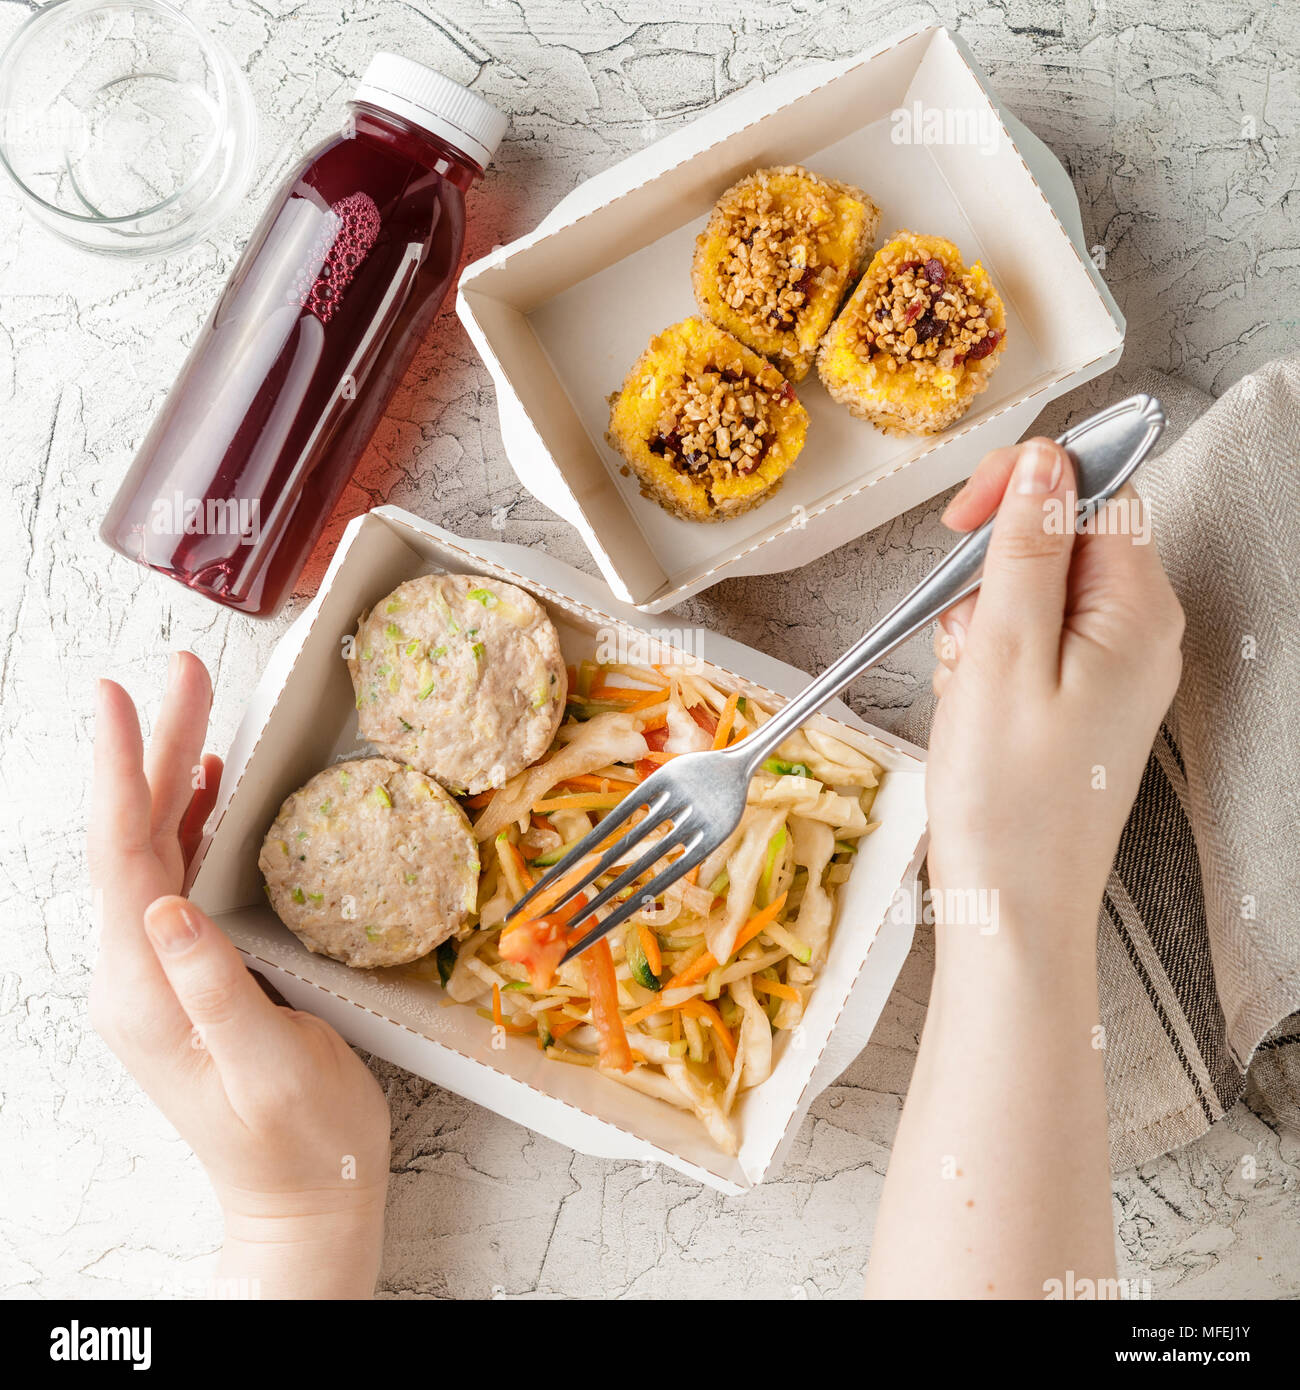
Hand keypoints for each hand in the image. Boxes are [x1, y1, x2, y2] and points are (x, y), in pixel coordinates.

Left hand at [88, 652, 391, 1298]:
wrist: (302, 1203)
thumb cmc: (300, 1145)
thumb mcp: (268, 1070)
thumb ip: (216, 988)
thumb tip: (169, 907)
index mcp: (144, 992)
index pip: (122, 860)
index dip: (122, 774)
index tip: (119, 699)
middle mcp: (137, 975)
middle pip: (135, 841)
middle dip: (153, 751)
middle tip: (184, 674)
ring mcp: (159, 974)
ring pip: (154, 852)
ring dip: (171, 776)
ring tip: (197, 708)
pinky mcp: (189, 975)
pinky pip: (178, 878)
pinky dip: (189, 822)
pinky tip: (206, 790)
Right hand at [865, 437, 1183, 1298]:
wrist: (1012, 904)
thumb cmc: (1010, 798)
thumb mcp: (1004, 653)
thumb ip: (1025, 549)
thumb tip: (1044, 463)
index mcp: (1137, 610)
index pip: (1094, 491)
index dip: (1024, 488)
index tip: (962, 521)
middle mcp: (1136, 633)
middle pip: (1054, 543)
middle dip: (988, 577)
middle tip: (966, 640)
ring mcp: (1107, 670)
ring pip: (1026, 595)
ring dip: (977, 627)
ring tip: (967, 690)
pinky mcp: (1075, 701)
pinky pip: (1022, 646)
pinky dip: (982, 664)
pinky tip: (971, 709)